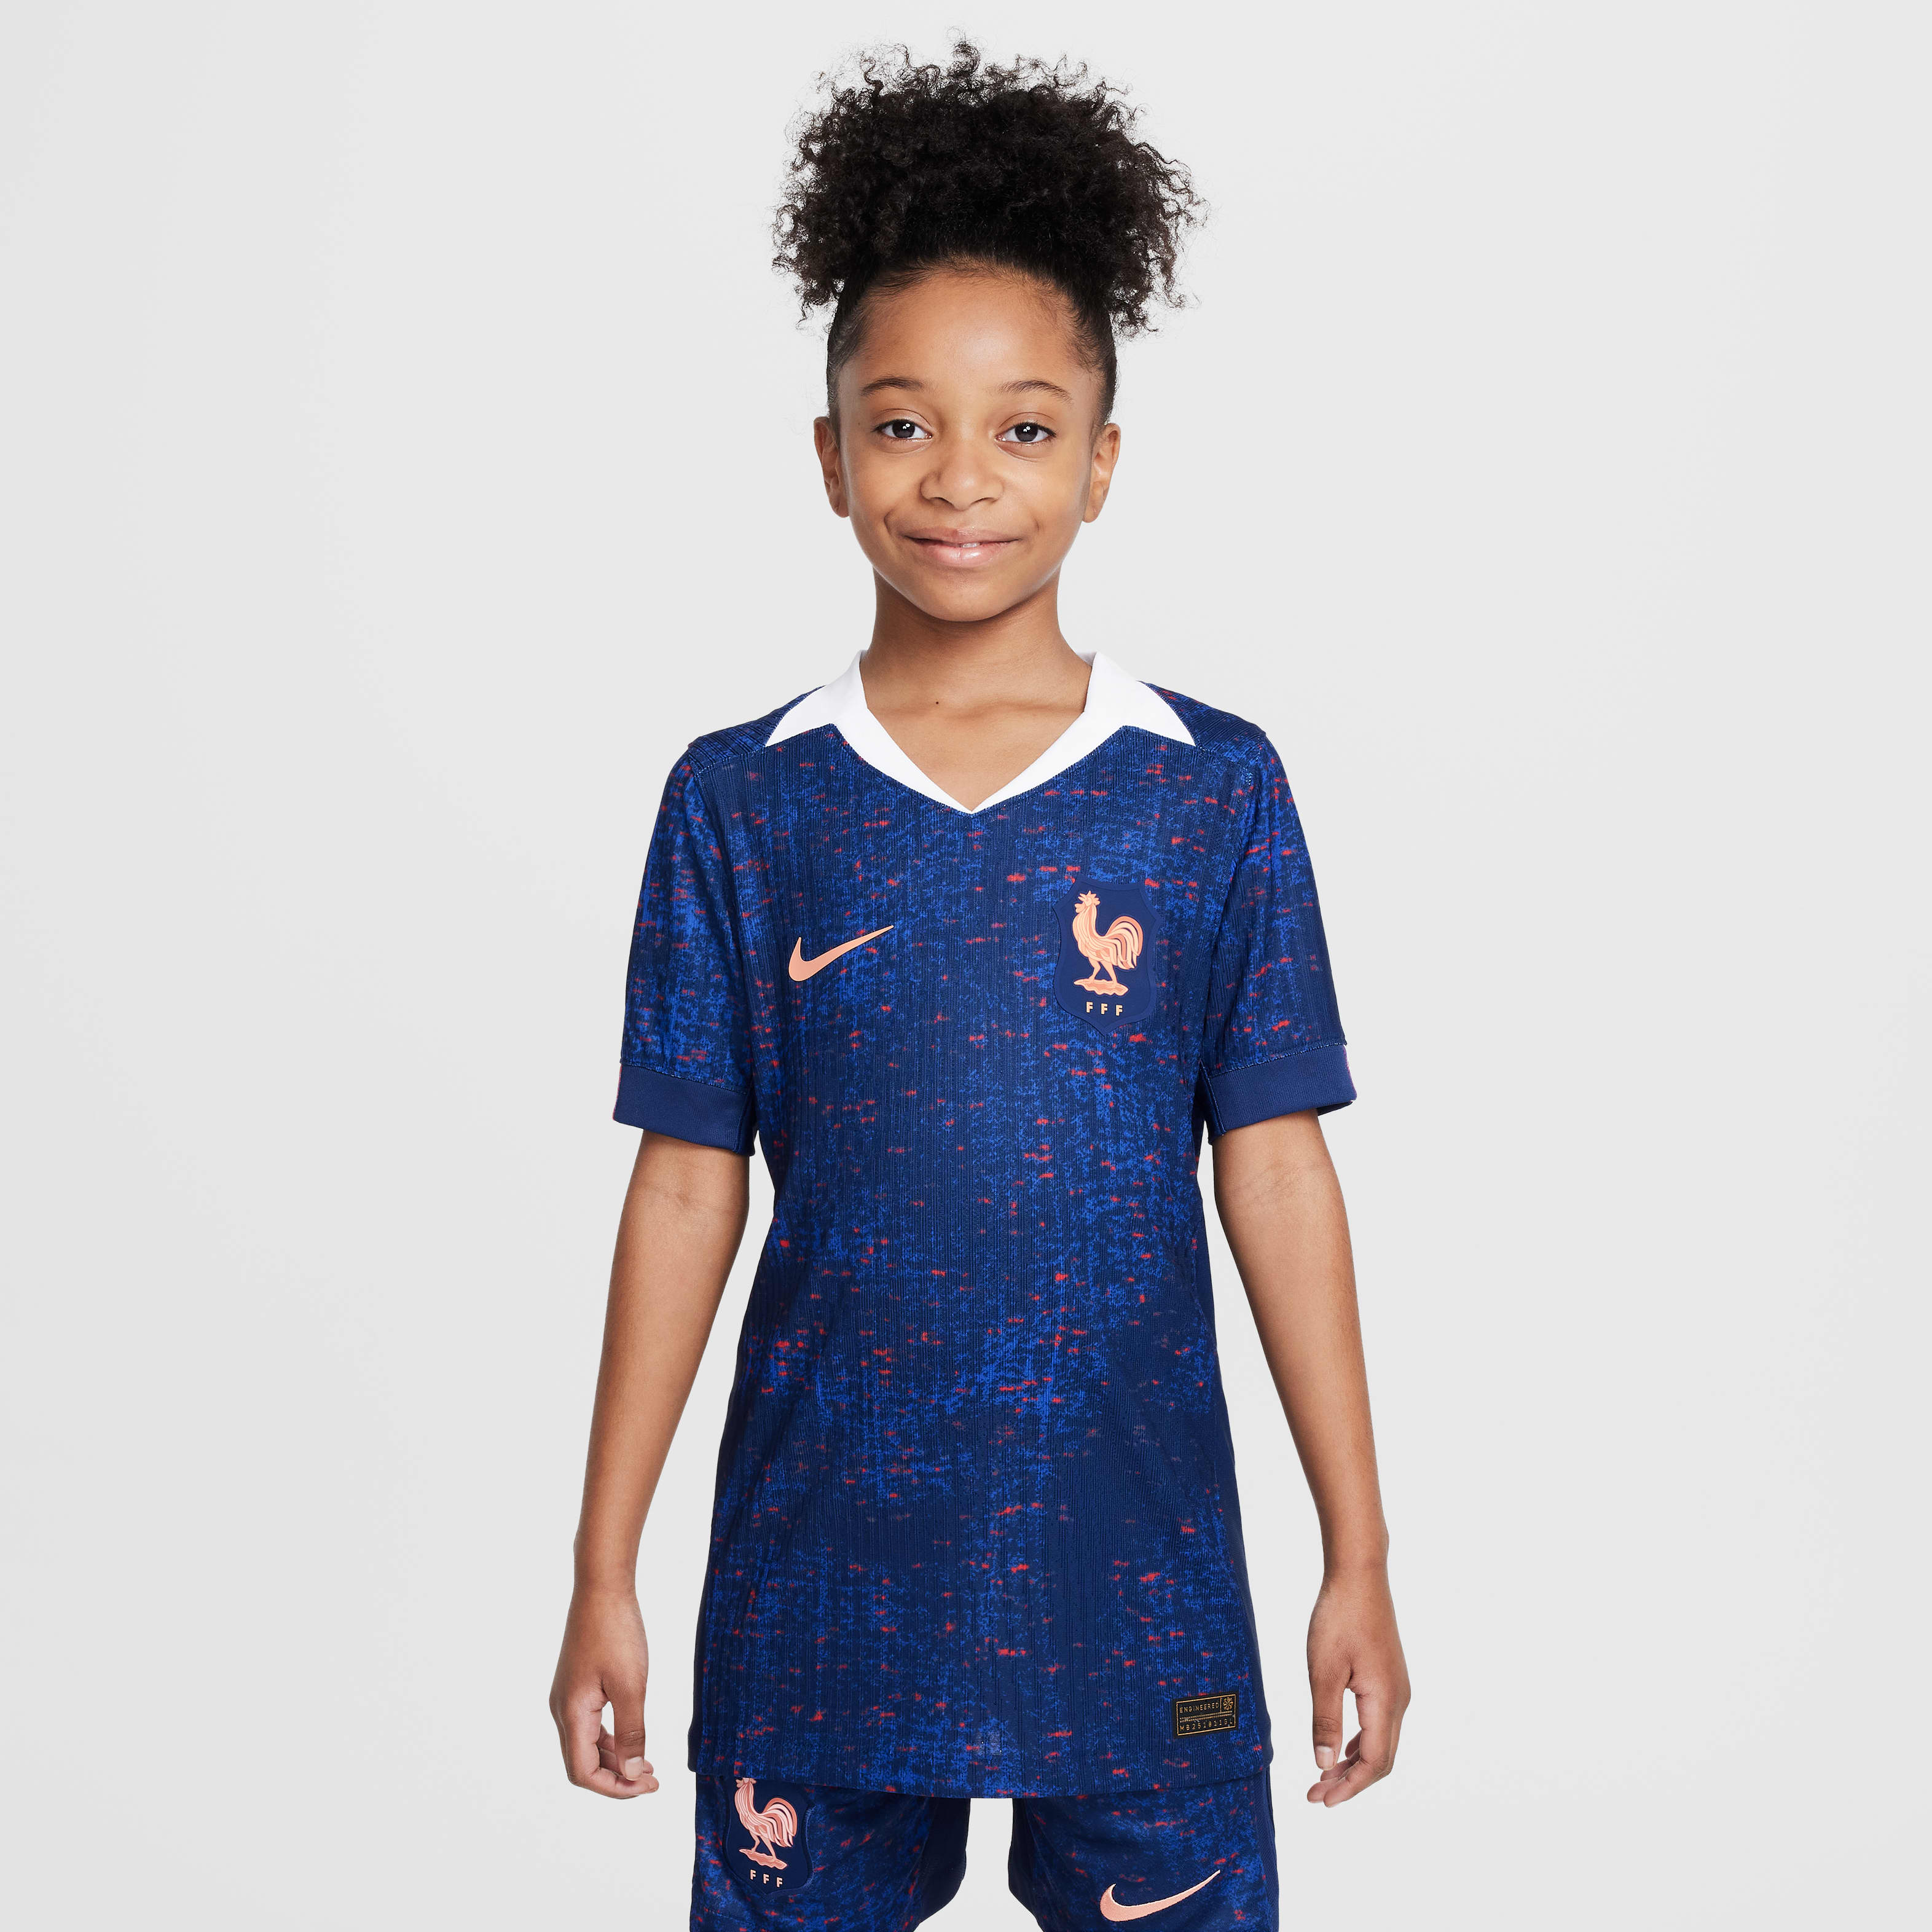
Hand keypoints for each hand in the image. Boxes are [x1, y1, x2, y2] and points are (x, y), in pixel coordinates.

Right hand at [549, 1585, 658, 1796]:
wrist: (602, 1588)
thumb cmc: (616, 1632)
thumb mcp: (631, 1686)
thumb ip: (632, 1732)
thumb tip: (634, 1773)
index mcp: (571, 1713)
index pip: (583, 1771)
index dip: (615, 1787)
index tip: (647, 1787)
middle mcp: (563, 1709)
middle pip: (583, 1763)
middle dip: (617, 1778)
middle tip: (653, 1782)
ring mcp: (568, 1696)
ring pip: (587, 1744)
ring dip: (615, 1759)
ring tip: (648, 1767)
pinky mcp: (577, 1685)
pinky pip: (590, 1724)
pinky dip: (611, 1738)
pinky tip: (633, 1739)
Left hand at [1306, 1563, 1408, 1804]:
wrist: (1359, 1576)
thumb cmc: (1339, 1618)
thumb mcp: (1323, 1671)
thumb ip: (1325, 1720)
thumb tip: (1323, 1765)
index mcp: (1385, 1701)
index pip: (1373, 1762)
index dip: (1348, 1787)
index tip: (1320, 1801)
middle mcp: (1399, 1700)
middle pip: (1380, 1759)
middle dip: (1350, 1782)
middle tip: (1316, 1795)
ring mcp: (1398, 1689)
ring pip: (1381, 1742)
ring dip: (1354, 1763)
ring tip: (1323, 1777)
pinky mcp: (1390, 1678)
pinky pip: (1380, 1724)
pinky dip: (1360, 1742)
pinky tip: (1340, 1747)